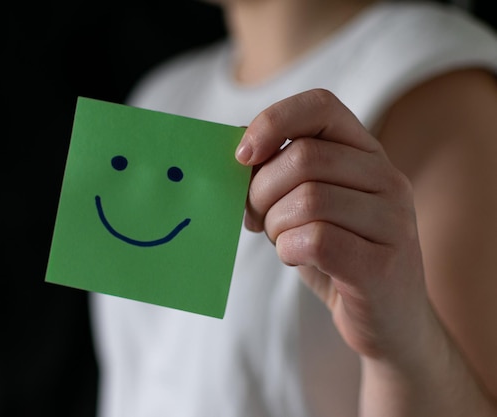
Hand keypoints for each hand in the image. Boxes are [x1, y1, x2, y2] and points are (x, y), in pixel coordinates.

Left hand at [235, 89, 431, 362]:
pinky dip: (288, 250)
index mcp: (367, 154)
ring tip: (282, 240)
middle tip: (256, 216)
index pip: (321, 106)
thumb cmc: (337, 254)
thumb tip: (238, 160)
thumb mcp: (308, 205)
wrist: (388, 319)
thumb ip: (282, 176)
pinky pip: (316, 241)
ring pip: (307, 200)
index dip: (273, 122)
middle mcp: (387, 179)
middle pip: (303, 158)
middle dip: (262, 190)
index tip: (243, 155)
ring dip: (275, 225)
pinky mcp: (383, 265)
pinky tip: (295, 257)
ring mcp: (392, 221)